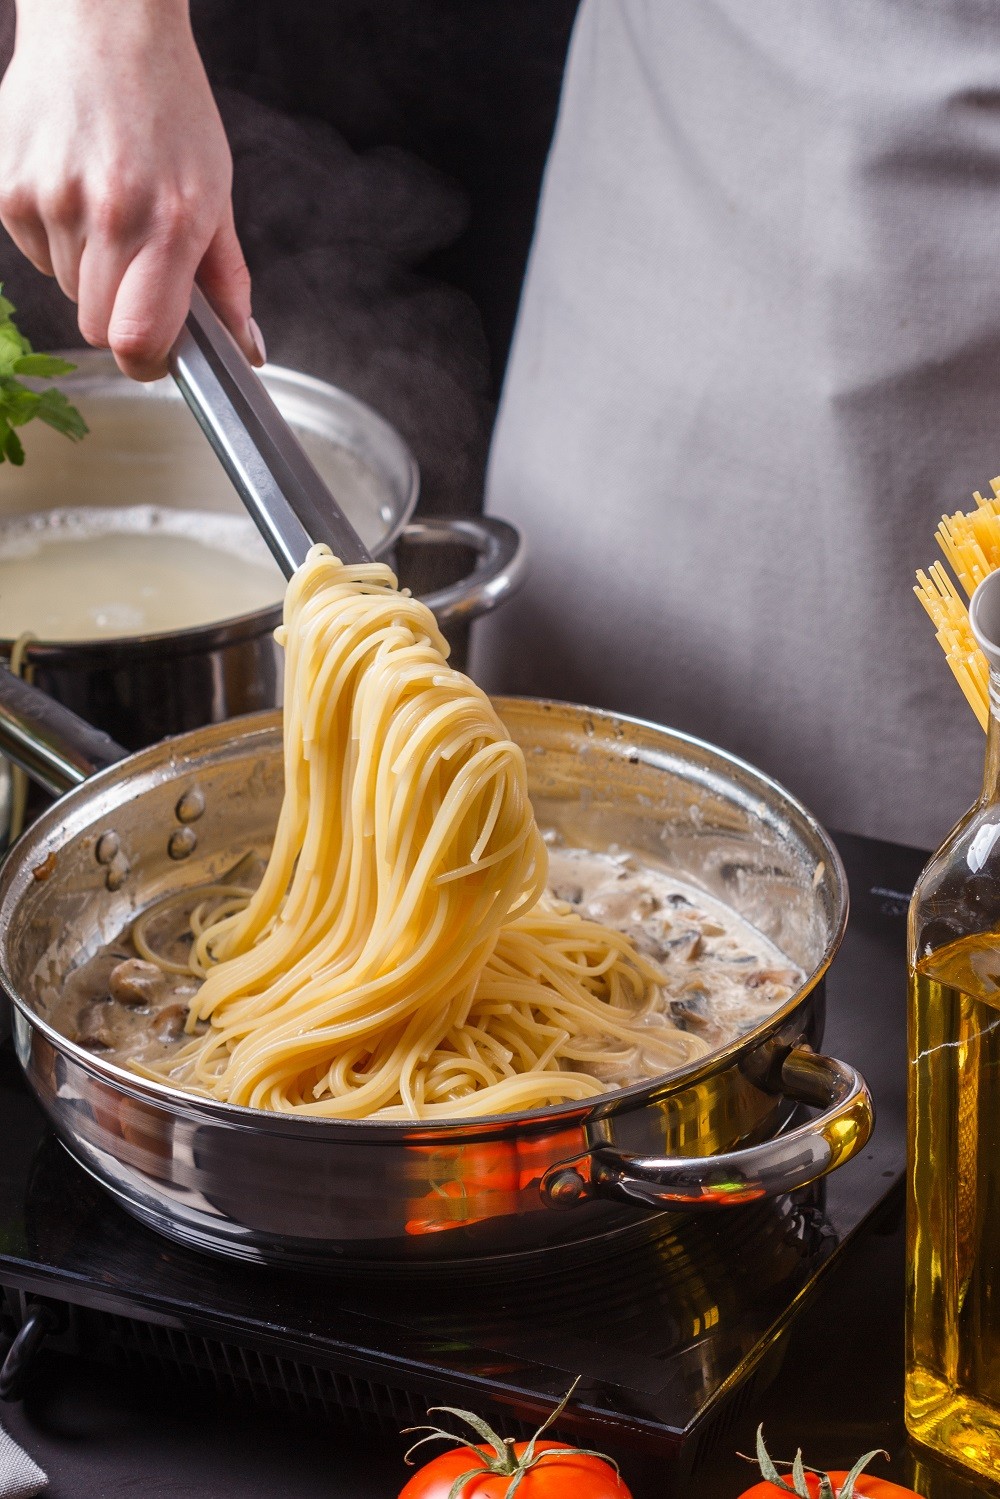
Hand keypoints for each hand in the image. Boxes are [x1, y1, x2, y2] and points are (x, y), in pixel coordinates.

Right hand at [0, 0, 263, 379]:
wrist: (100, 23)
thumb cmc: (167, 105)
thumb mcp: (216, 192)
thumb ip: (227, 281)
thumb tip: (246, 350)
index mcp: (168, 222)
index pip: (138, 338)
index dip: (146, 362)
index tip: (156, 355)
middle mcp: (106, 215)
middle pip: (98, 327)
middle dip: (120, 311)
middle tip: (139, 264)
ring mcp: (49, 201)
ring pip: (67, 290)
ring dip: (89, 269)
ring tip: (108, 207)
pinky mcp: (6, 190)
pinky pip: (34, 254)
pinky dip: (57, 239)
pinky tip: (76, 189)